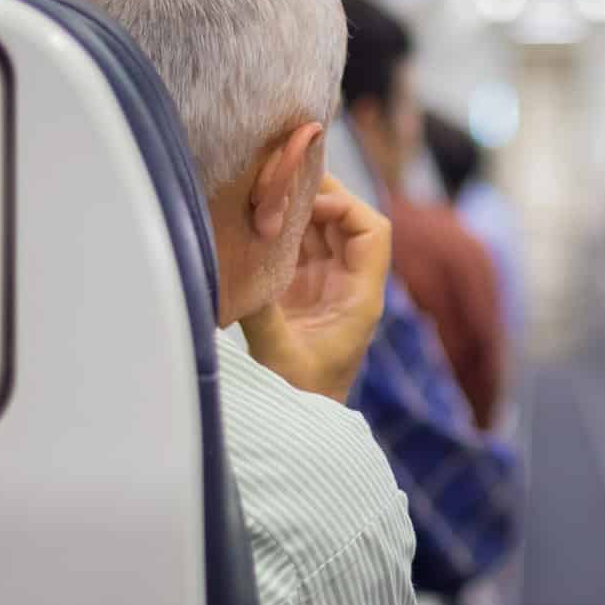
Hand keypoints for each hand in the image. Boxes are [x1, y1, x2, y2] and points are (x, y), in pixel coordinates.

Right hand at [240, 176, 390, 402]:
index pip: (373, 232)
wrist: (295, 427)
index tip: (307, 205)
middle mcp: (348, 285)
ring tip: (263, 189)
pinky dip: (280, 229)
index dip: (346, 207)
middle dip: (318, 195)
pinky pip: (296, 247)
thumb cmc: (298, 400)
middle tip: (279, 177)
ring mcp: (324, 286)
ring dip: (296, 209)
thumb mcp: (279, 356)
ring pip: (320, 230)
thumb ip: (260, 312)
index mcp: (360, 298)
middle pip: (346, 221)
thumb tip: (231, 266)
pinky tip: (254, 216)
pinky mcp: (299, 292)